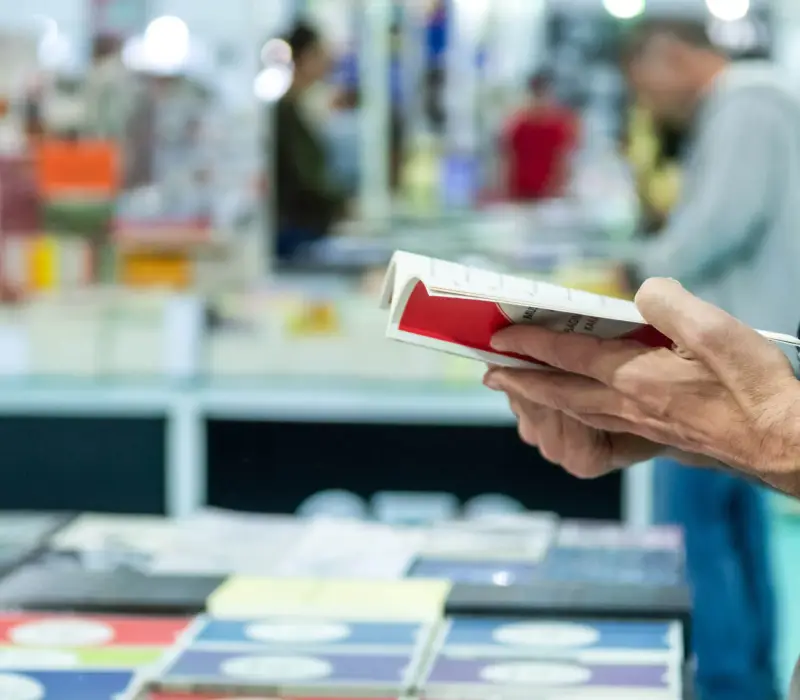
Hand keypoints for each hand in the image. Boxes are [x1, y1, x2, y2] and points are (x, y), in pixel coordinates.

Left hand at [484, 278, 799, 492]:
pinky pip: (593, 423)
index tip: (500, 336)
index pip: (568, 355)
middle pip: (557, 391)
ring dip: (538, 398)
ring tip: (517, 389)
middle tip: (488, 373)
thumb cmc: (754, 387)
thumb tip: (642, 293)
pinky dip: (569, 411)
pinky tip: (570, 408)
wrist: (781, 443)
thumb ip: (669, 305)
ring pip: (572, 410)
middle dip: (518, 380)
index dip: (531, 342)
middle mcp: (626, 404)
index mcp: (635, 377)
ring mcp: (637, 424)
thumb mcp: (717, 330)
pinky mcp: (651, 435)